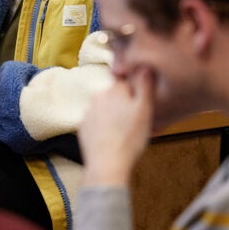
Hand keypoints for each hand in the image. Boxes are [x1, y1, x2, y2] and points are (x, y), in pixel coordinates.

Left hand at [78, 68, 154, 186]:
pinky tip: (112, 140)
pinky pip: (96, 123)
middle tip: (134, 123)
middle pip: (115, 96)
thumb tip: (144, 65)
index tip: (140, 106)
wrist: (107, 164)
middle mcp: (99, 96)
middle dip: (124, 106)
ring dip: (113, 117)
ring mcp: (88, 112)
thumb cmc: (130, 138)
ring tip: (124, 135)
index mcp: (115, 90)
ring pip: (105, 110)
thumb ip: (144, 85)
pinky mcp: (83, 127)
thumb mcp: (145, 110)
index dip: (135, 93)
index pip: (126, 82)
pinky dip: (103, 129)